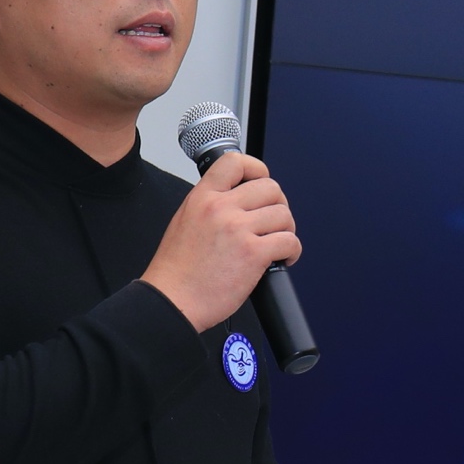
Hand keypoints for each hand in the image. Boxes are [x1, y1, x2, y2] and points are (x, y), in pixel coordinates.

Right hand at [142, 152, 301, 331]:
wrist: (171, 301)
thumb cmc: (177, 270)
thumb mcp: (186, 221)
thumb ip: (212, 204)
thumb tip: (240, 199)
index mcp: (202, 197)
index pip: (235, 162)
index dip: (256, 168)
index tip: (261, 180)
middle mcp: (220, 208)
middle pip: (270, 188)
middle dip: (278, 205)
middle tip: (273, 222)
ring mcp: (238, 229)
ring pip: (283, 215)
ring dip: (286, 230)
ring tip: (277, 243)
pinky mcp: (253, 253)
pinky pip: (289, 241)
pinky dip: (292, 251)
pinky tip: (282, 259)